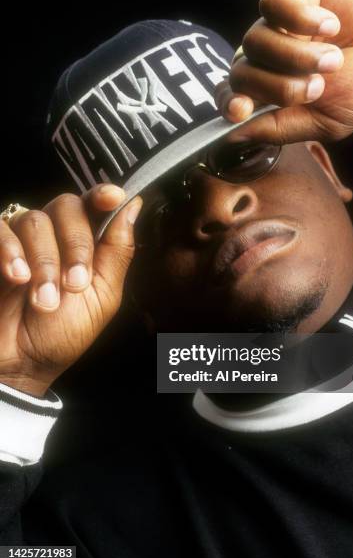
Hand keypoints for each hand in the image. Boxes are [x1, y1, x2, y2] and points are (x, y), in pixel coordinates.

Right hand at [0, 186, 141, 395]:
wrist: (23, 362)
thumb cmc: (64, 332)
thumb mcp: (102, 296)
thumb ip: (117, 251)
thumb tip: (134, 206)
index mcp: (87, 243)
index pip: (95, 204)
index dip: (103, 195)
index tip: (113, 198)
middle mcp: (55, 234)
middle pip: (67, 206)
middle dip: (75, 245)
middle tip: (74, 284)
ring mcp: (22, 239)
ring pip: (36, 220)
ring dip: (45, 262)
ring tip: (44, 300)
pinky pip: (1, 229)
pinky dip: (10, 250)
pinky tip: (17, 277)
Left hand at [217, 0, 352, 143]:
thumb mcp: (327, 121)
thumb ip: (280, 129)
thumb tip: (235, 134)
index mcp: (275, 91)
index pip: (233, 97)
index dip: (229, 104)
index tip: (239, 110)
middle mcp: (271, 59)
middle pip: (241, 74)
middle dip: (276, 87)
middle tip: (315, 88)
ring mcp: (279, 25)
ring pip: (254, 42)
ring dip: (295, 57)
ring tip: (333, 60)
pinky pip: (270, 6)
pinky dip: (299, 18)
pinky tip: (331, 25)